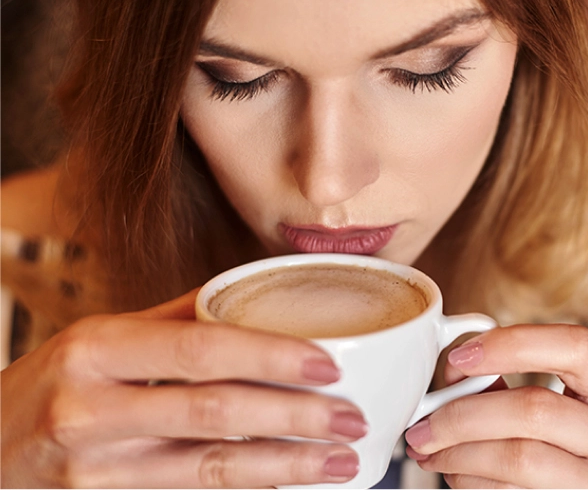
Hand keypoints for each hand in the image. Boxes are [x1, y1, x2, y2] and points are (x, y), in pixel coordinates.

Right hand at [1, 290, 365, 487]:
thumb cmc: (57, 382)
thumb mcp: (102, 337)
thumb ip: (175, 319)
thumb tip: (249, 296)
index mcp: (97, 349)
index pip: (201, 349)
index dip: (271, 356)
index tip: (327, 364)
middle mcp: (92, 410)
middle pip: (214, 414)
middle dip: (294, 418)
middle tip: (351, 419)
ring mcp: (95, 471)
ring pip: (209, 469)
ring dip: (284, 466)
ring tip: (339, 460)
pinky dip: (247, 488)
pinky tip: (286, 481)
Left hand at [404, 324, 587, 487]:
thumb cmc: (554, 452)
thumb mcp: (545, 414)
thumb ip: (504, 386)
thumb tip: (451, 375)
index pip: (574, 347)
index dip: (510, 344)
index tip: (458, 357)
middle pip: (535, 409)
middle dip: (463, 414)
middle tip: (422, 424)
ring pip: (518, 458)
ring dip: (457, 454)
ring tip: (428, 449)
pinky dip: (469, 482)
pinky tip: (454, 473)